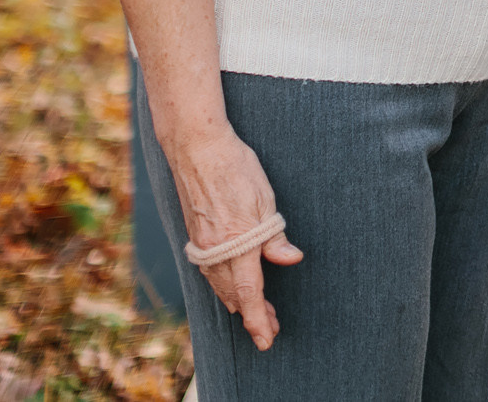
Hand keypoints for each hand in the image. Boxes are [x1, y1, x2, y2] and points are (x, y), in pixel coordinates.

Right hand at [168, 127, 302, 349]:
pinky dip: (223, 285)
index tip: (266, 338)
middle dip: (253, 314)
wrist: (197, 148)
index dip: (258, 317)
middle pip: (234, 294)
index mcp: (237, 241)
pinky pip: (210, 270)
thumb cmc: (236, 168)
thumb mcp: (264, 199)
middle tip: (270, 330)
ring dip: (239, 301)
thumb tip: (290, 259)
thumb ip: (273, 236)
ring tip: (256, 313)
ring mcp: (202, 244)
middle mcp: (215, 249)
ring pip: (220, 285)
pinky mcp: (196, 235)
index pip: (250, 291)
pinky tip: (231, 287)